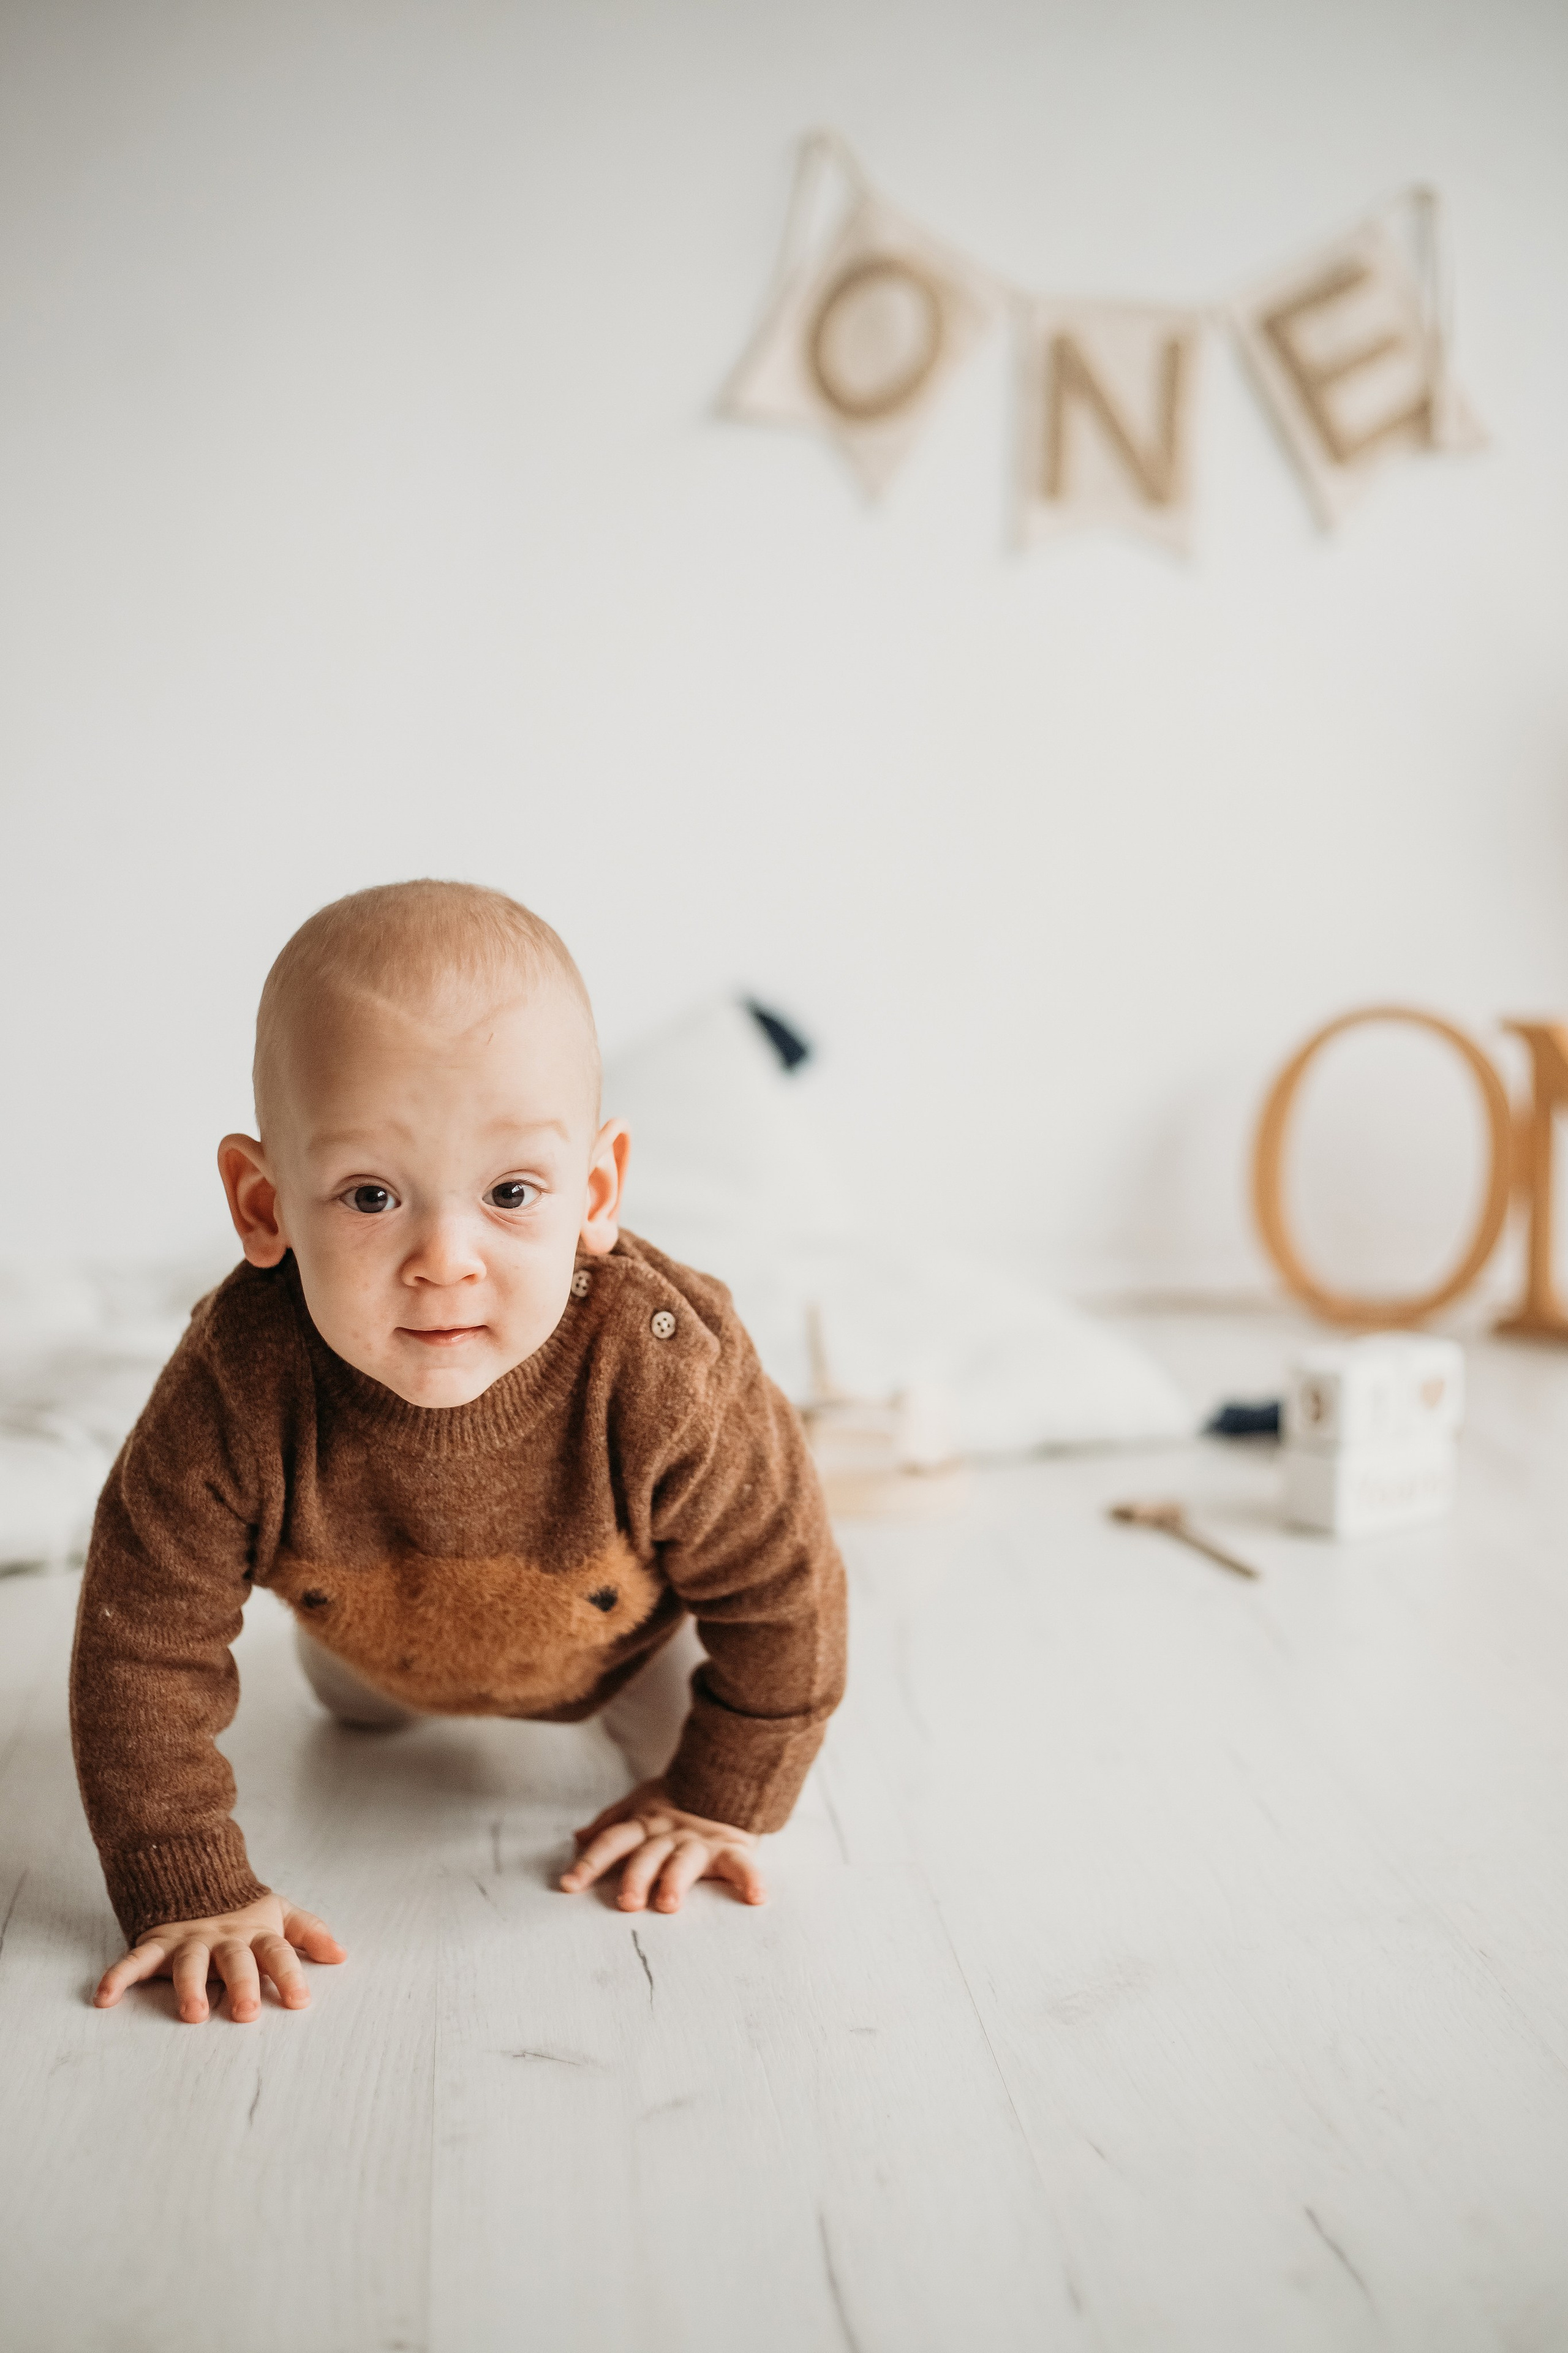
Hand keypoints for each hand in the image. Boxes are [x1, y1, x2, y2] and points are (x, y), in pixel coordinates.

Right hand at [93, 1892, 345, 2023]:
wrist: (196, 1879)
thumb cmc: (244, 1913)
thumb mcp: (279, 1915)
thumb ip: (310, 1933)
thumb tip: (343, 1954)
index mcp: (255, 1934)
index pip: (277, 1953)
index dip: (290, 1975)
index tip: (300, 2001)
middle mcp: (223, 1939)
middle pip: (235, 1961)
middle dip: (242, 1985)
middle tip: (246, 2013)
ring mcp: (188, 1941)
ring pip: (189, 1964)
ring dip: (190, 1987)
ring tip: (193, 2014)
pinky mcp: (157, 1943)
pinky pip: (135, 1960)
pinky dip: (118, 1976)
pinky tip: (104, 1998)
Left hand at [560, 1779, 766, 1912]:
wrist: (727, 1773)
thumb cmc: (678, 1799)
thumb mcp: (641, 1805)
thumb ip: (612, 1823)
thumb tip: (577, 1838)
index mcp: (646, 1824)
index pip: (612, 1841)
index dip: (590, 1862)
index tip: (568, 1885)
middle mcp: (669, 1833)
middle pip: (647, 1856)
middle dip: (636, 1877)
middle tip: (627, 1902)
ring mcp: (700, 1841)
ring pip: (685, 1862)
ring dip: (676, 1881)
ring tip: (669, 1902)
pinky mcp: (731, 1848)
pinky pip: (741, 1864)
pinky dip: (750, 1879)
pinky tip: (756, 1896)